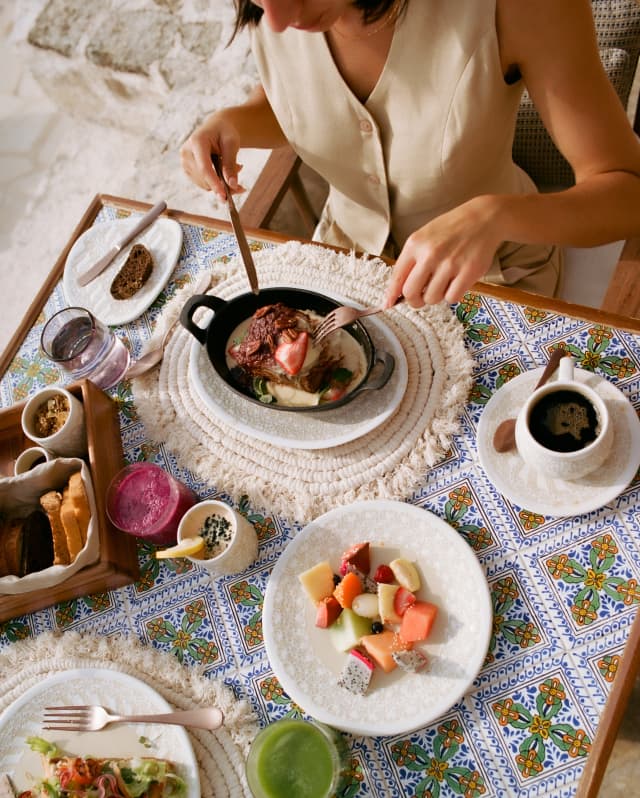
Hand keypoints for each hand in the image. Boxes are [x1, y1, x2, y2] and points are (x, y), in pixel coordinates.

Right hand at [180, 112, 244, 201]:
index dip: (214, 183)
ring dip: (221, 183)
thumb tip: (232, 185)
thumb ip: (230, 164)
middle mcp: (186, 153)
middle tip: (240, 178)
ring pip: (204, 185)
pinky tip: (224, 172)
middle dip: (223, 184)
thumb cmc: (225, 132)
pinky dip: (216, 183)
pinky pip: (204, 185)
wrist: (217, 128)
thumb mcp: (232, 144)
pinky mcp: (188, 170)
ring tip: (233, 168)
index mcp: (196, 141)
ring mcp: (185, 163)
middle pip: (204, 179)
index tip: (224, 196)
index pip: (204, 168)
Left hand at [384, 196, 501, 306]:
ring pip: (432, 298)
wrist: (483, 218)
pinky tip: (455, 283)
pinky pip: (452, 298)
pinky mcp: (468, 272)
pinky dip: (452, 295)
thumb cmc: (451, 229)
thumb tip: (397, 291)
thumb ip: (411, 260)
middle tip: (420, 298)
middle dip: (414, 301)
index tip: (389, 304)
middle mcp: (430, 254)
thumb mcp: (424, 237)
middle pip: (411, 293)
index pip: (397, 277)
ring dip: (436, 297)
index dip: (392, 295)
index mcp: (415, 244)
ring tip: (443, 284)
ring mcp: (450, 263)